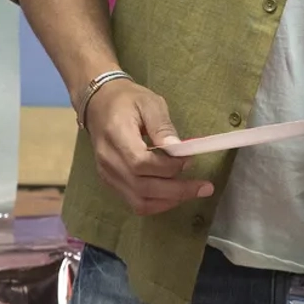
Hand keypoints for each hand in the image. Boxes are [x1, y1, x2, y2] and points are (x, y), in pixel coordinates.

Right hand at [83, 79, 212, 216]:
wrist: (99, 104)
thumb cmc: (126, 100)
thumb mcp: (149, 103)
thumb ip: (162, 127)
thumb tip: (178, 149)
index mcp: (116, 136)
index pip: (140, 163)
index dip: (167, 167)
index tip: (189, 160)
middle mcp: (109, 161)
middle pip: (142, 187)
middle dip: (177, 191)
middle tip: (204, 187)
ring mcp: (107, 175)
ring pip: (139, 202)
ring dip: (168, 201)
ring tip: (192, 192)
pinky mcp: (111, 182)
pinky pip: (134, 202)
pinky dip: (157, 202)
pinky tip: (174, 194)